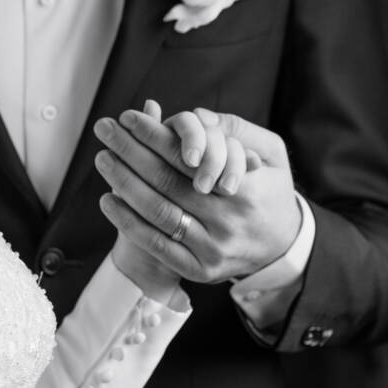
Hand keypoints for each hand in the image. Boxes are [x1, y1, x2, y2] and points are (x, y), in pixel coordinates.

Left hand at [94, 103, 301, 283]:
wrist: (283, 247)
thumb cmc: (271, 191)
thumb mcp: (274, 154)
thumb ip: (240, 130)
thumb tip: (199, 117)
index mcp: (245, 190)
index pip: (188, 158)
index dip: (155, 135)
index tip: (130, 117)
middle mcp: (228, 222)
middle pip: (167, 183)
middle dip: (130, 152)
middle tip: (105, 130)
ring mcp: (212, 249)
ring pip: (158, 213)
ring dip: (124, 184)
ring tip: (104, 159)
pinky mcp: (199, 270)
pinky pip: (158, 245)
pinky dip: (129, 223)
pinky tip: (109, 200)